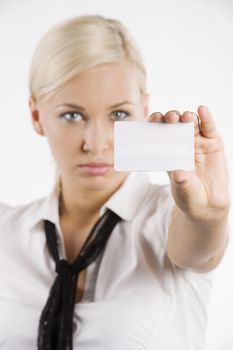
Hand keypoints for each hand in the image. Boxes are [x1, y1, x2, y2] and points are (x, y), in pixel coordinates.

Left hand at [149, 105, 229, 221]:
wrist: (208, 204)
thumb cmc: (189, 195)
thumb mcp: (183, 190)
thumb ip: (181, 182)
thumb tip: (178, 174)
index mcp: (168, 152)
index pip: (159, 134)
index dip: (155, 124)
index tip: (152, 120)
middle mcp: (181, 144)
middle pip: (174, 125)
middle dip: (171, 118)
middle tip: (169, 118)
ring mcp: (197, 142)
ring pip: (191, 123)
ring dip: (187, 117)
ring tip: (185, 117)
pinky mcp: (212, 142)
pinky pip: (209, 127)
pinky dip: (206, 117)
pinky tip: (202, 110)